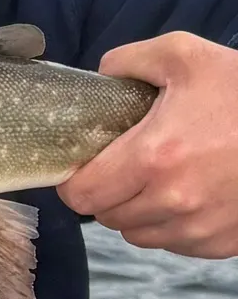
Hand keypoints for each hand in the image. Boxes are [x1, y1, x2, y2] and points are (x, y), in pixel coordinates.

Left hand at [58, 31, 237, 258]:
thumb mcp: (183, 54)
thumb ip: (127, 60)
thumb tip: (100, 76)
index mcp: (154, 158)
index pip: (82, 195)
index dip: (75, 180)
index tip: (83, 165)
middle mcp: (175, 201)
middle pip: (107, 217)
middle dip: (106, 193)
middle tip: (120, 167)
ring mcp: (203, 227)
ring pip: (140, 235)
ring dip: (136, 213)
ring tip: (153, 180)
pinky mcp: (226, 242)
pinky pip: (177, 244)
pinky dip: (171, 226)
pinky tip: (184, 195)